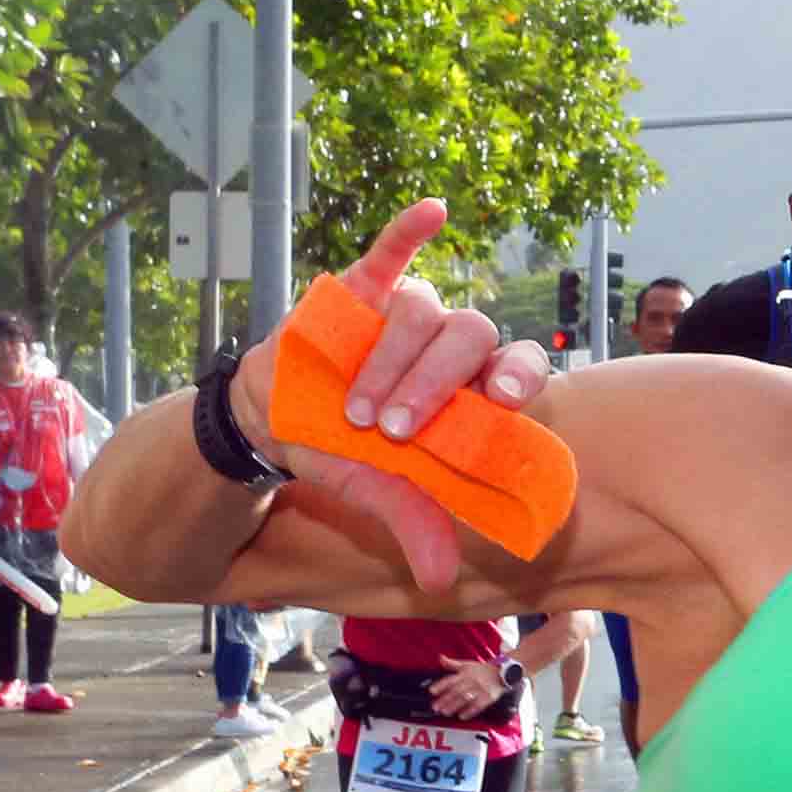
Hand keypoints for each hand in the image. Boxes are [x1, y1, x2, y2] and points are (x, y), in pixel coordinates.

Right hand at [227, 200, 551, 590]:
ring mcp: (404, 315)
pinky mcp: (359, 290)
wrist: (273, 423)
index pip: (516, 368)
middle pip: (469, 337)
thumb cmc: (344, 451)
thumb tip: (440, 580)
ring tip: (357, 411)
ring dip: (393, 357)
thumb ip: (413, 520)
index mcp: (470, 390)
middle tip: (396, 430)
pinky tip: (433, 210)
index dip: (519, 374)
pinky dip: (409, 231)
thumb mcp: (375, 489)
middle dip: (434, 383)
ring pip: (423, 311)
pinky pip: (393, 254)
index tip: (503, 397)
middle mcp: (448, 348)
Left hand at [427, 660, 510, 718]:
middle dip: (445, 699)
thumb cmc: (483, 670)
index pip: (451, 679)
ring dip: (454, 706)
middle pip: (456, 691)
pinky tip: (462, 716)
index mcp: (465, 673)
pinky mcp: (488, 697)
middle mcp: (471, 681)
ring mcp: (480, 689)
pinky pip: (478, 705)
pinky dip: (470, 711)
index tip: (432, 691)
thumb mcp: (467, 664)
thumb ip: (452, 664)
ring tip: (445, 712)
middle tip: (436, 707)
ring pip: (465, 698)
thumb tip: (441, 658)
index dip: (441, 685)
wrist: (502, 672)